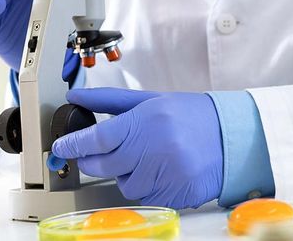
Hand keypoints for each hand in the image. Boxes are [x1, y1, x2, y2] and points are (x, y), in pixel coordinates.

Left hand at [52, 88, 222, 209]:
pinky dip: (147, 185)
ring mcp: (163, 175)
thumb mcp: (151, 100)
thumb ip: (109, 100)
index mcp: (144, 121)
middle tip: (103, 151)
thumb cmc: (191, 116)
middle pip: (101, 165)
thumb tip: (76, 96)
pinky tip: (163, 168)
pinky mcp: (172, 194)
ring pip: (123, 185)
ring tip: (149, 156)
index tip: (61, 146)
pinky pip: (144, 196)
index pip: (95, 138)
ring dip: (126, 174)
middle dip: (94, 160)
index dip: (72, 144)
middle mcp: (152, 149)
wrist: (231, 136)